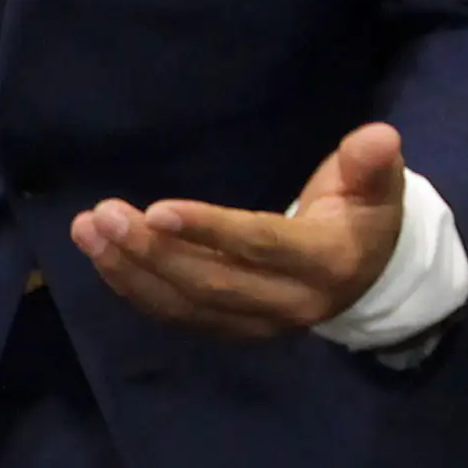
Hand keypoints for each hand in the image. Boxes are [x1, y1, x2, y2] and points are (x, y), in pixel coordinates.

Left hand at [73, 122, 407, 339]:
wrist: (369, 278)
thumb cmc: (364, 217)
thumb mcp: (380, 186)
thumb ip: (373, 164)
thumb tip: (378, 138)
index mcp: (326, 263)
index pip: (260, 247)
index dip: (210, 230)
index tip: (155, 210)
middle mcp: (288, 303)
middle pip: (210, 282)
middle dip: (151, 251)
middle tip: (103, 216)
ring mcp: (256, 323)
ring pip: (185, 305)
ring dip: (130, 270)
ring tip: (88, 231)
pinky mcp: (230, 328)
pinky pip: (176, 315)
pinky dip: (134, 288)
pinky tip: (101, 256)